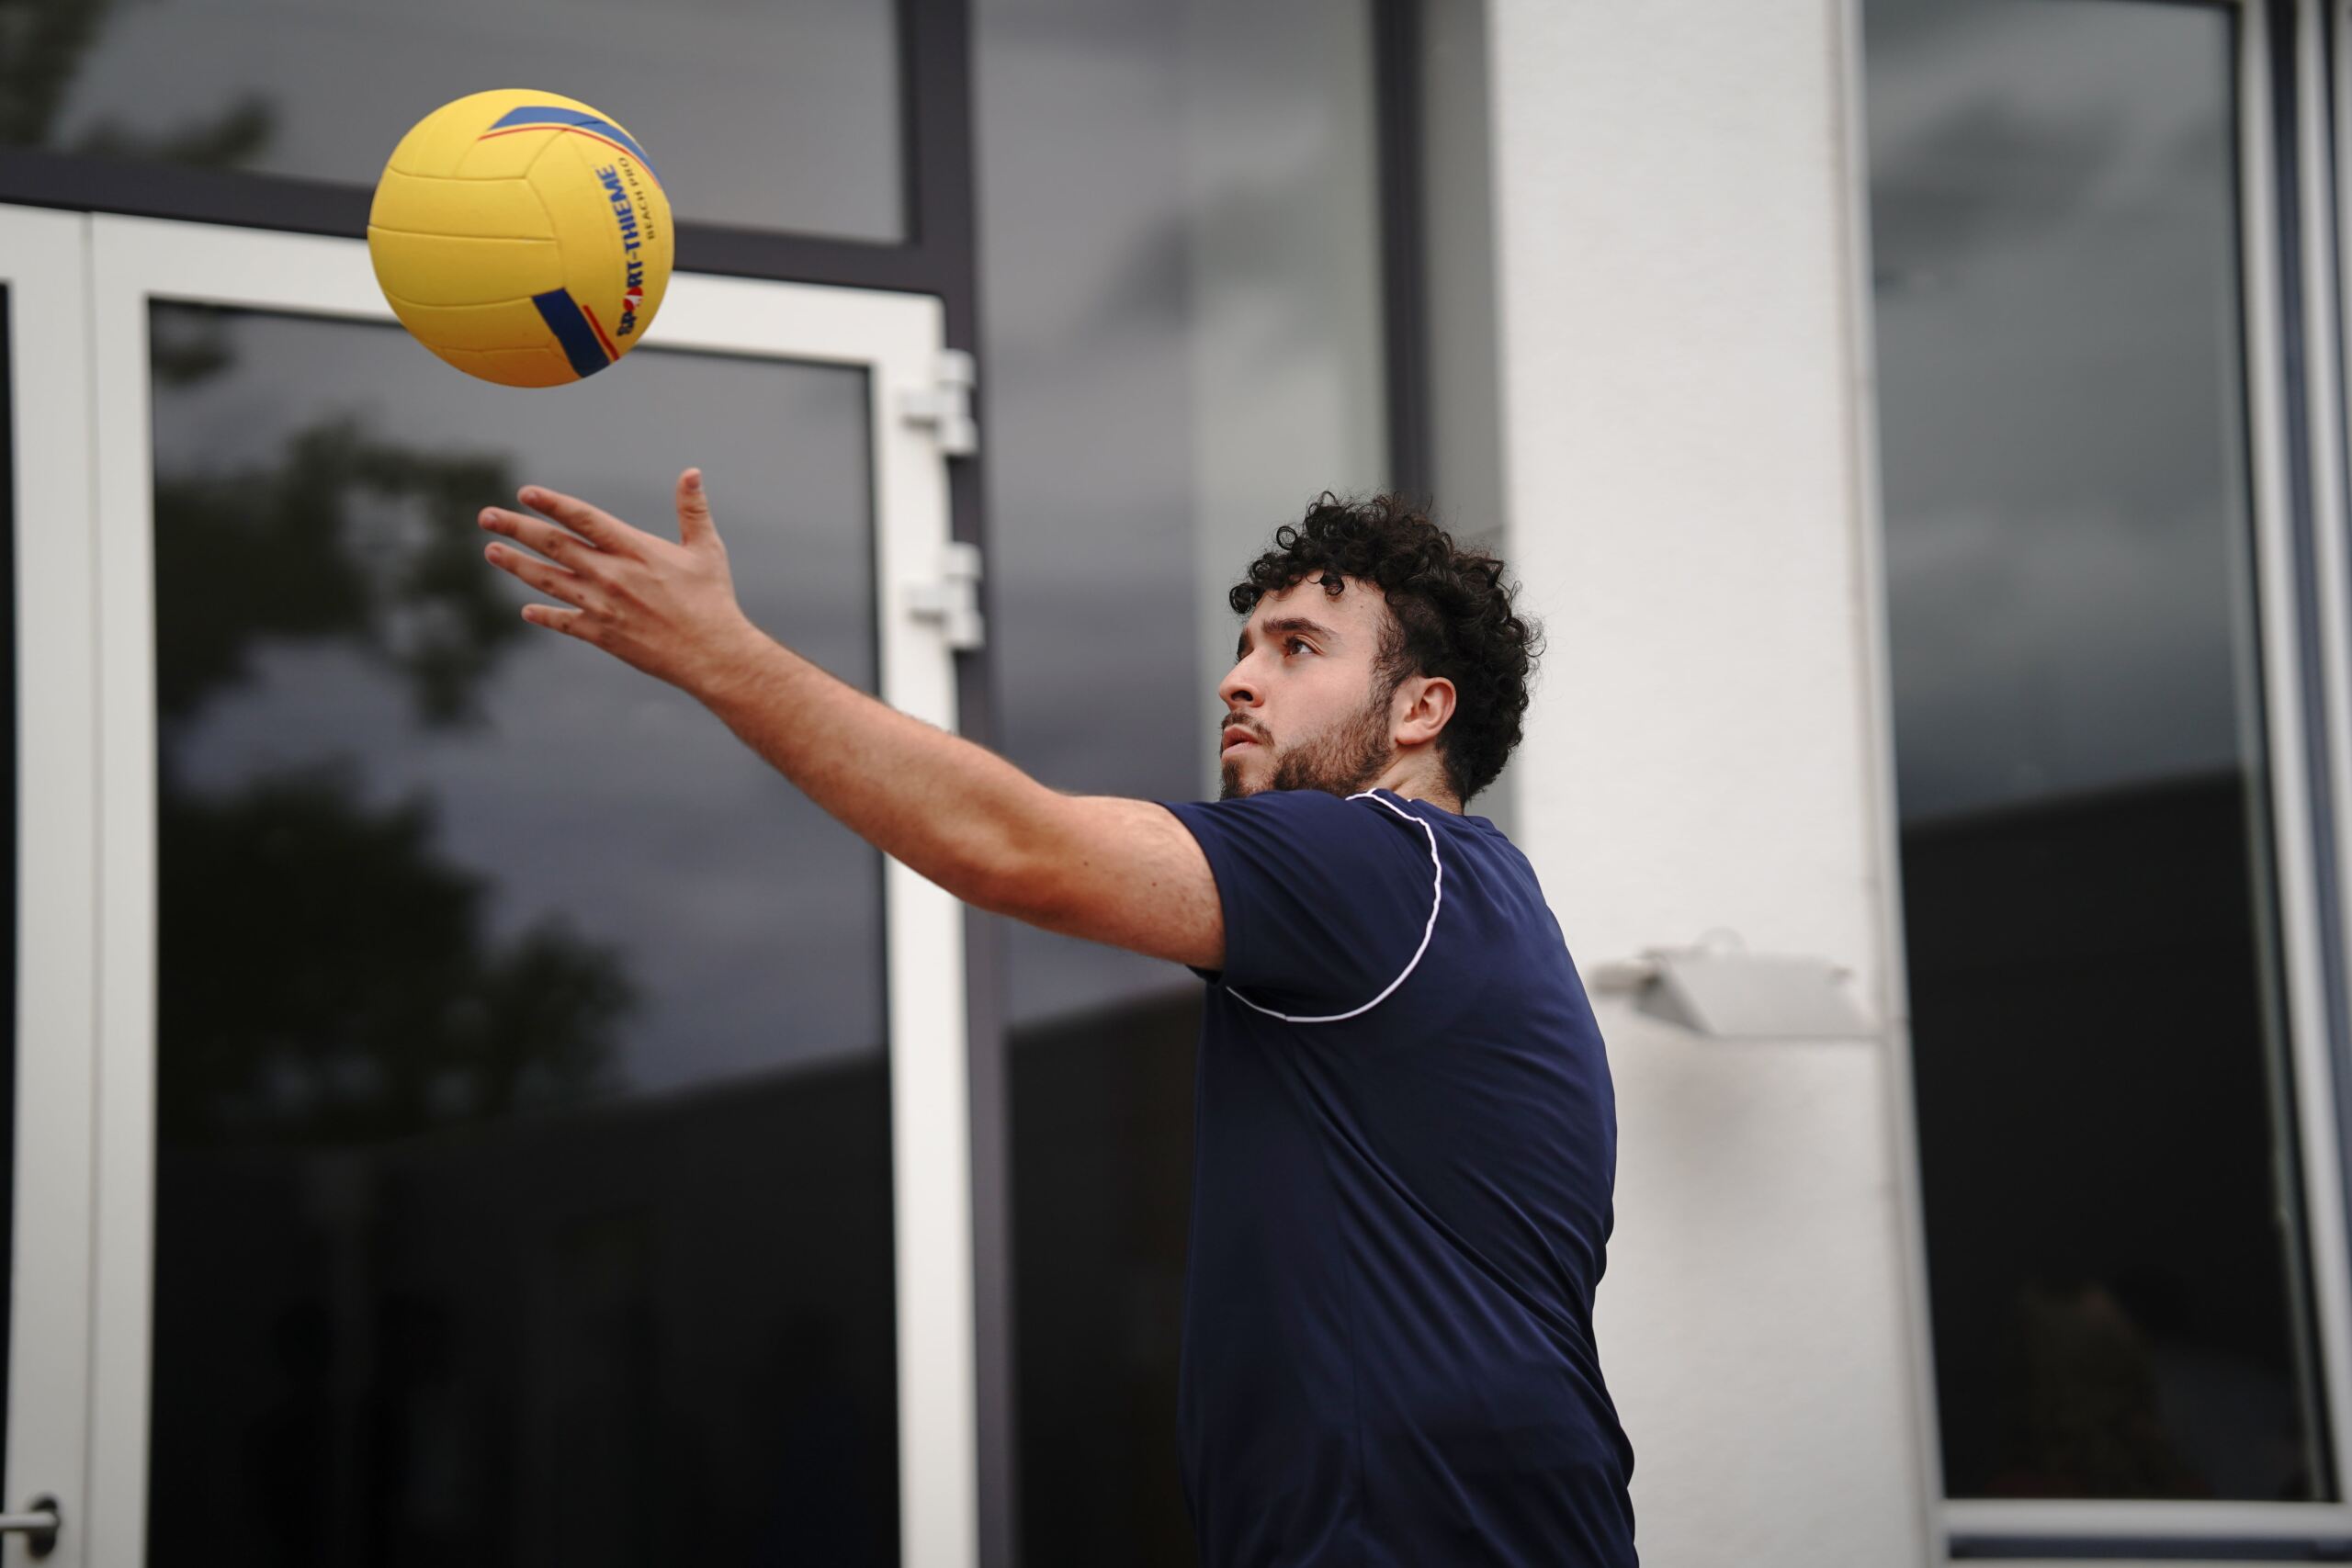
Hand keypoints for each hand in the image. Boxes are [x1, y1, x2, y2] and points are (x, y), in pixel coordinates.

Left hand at [478, 468, 765, 697]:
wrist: (712, 655)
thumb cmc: (713, 600)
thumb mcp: (706, 550)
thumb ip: (693, 510)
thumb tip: (692, 473)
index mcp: (636, 550)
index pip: (584, 519)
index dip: (553, 504)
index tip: (525, 493)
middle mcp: (612, 575)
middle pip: (554, 546)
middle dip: (517, 528)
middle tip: (486, 516)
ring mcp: (603, 607)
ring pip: (549, 581)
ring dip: (517, 565)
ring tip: (492, 551)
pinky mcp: (603, 635)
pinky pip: (565, 622)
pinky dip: (545, 616)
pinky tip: (527, 611)